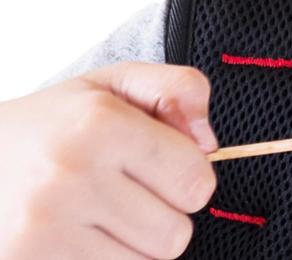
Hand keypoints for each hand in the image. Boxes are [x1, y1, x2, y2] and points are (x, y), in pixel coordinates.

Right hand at [0, 61, 217, 259]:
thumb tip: (210, 143)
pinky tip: (80, 235)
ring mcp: (43, 226)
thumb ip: (179, 89)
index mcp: (100, 124)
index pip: (196, 181)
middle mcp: (70, 176)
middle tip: (130, 194)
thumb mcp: (114, 86)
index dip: (191, 177)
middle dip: (165, 216)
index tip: (166, 168)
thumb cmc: (55, 124)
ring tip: (102, 215)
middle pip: (175, 235)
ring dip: (134, 245)